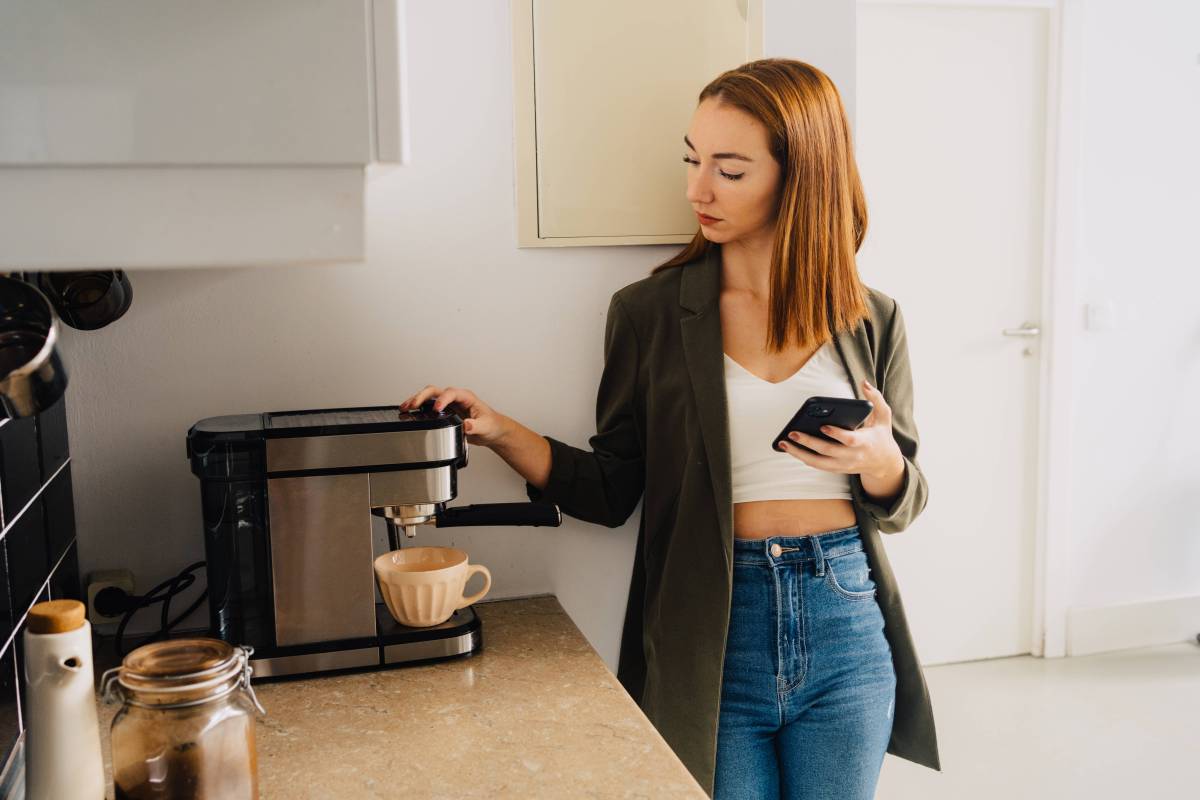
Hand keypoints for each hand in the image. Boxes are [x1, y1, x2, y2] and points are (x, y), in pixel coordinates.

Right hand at [399, 385, 510, 446]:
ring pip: (429, 397)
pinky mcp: (445, 412)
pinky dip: (418, 408)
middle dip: (423, 396)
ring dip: (416, 400)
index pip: (451, 393)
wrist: (492, 430)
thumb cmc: (491, 425)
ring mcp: (449, 404)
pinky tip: (409, 412)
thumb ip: (476, 426)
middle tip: (412, 405)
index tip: (437, 408)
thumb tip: (466, 425)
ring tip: (405, 407)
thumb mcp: (486, 426)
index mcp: (466, 397)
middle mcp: (456, 398)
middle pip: (435, 391)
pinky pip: (428, 406)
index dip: (443, 399)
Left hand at [777, 379, 903, 478]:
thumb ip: (876, 398)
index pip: (849, 440)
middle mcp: (853, 456)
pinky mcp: (837, 469)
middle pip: (828, 451)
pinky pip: (818, 466)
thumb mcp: (884, 417)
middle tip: (792, 433)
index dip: (836, 434)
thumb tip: (864, 382)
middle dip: (808, 442)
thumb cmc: (881, 436)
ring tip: (784, 443)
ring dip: (799, 454)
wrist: (884, 464)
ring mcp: (844, 465)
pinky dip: (803, 459)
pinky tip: (791, 449)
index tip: (823, 426)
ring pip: (819, 463)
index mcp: (865, 442)